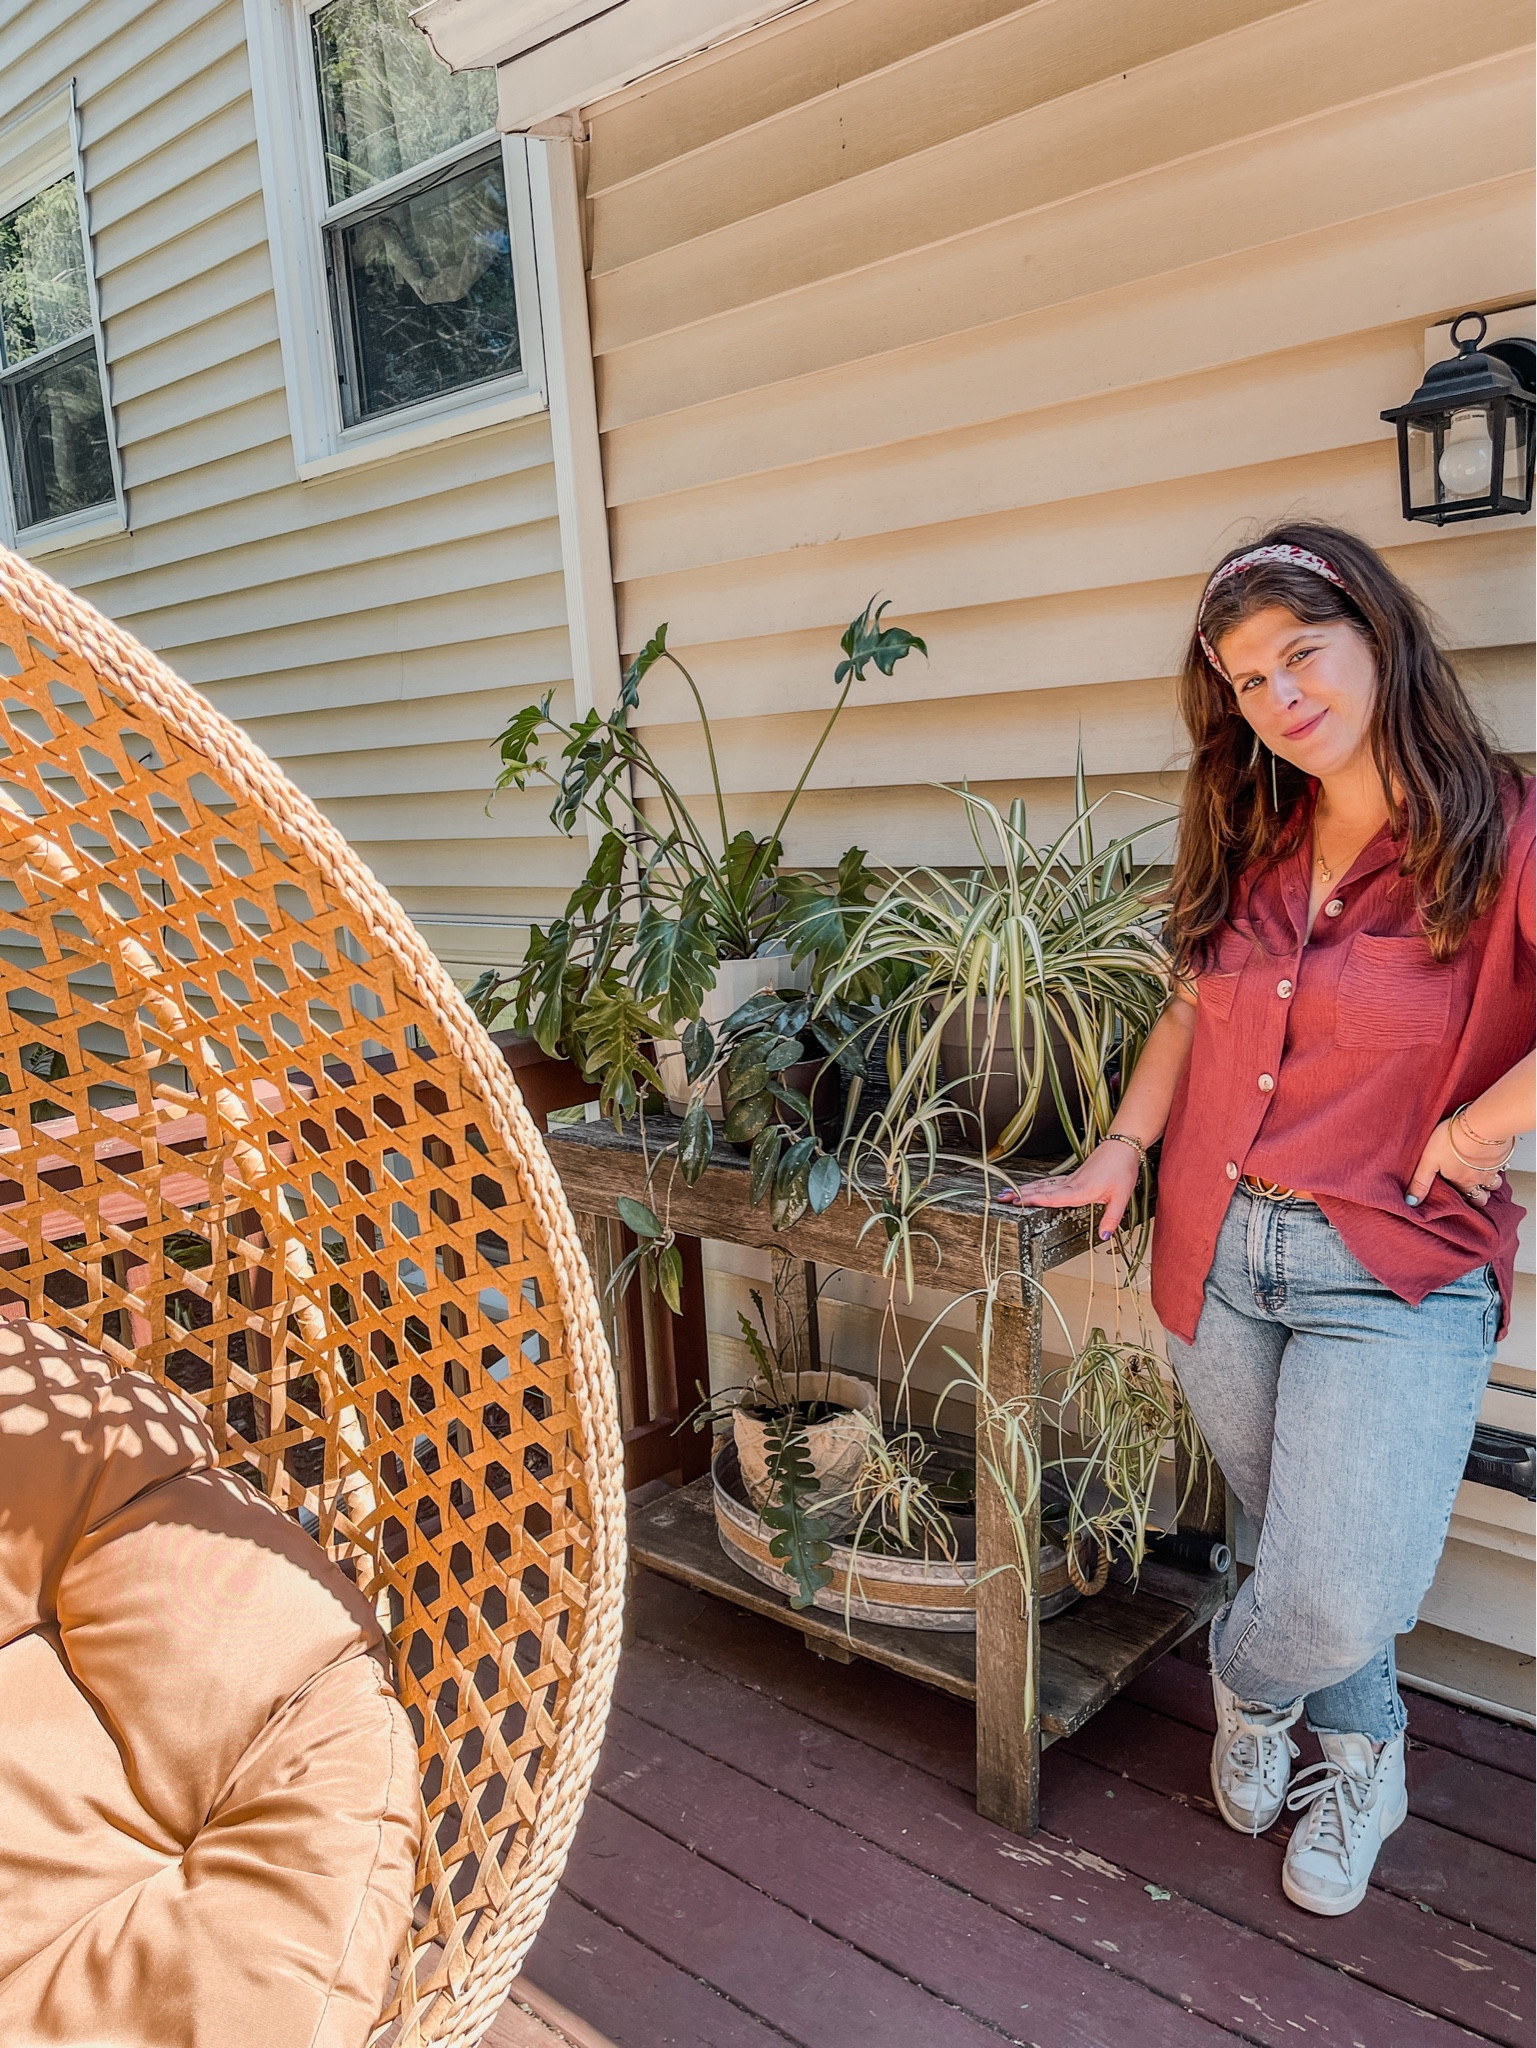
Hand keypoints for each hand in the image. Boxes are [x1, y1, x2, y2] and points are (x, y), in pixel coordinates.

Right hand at [1008, 1139, 1141, 1238]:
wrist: (1122, 1146)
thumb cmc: (1121, 1168)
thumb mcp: (1121, 1197)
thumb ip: (1111, 1218)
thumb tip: (1104, 1236)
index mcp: (1081, 1190)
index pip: (1052, 1198)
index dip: (1033, 1200)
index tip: (1016, 1202)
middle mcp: (1072, 1184)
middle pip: (1041, 1190)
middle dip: (1020, 1194)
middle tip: (1000, 1198)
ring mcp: (1071, 1178)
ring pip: (1043, 1185)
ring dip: (1025, 1189)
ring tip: (1008, 1192)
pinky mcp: (1074, 1175)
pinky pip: (1050, 1182)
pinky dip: (1037, 1185)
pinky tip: (1031, 1187)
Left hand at [1407, 1117, 1506, 1209]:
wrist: (1479, 1125)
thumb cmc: (1452, 1140)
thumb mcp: (1428, 1162)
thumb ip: (1420, 1183)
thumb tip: (1411, 1202)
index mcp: (1462, 1182)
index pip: (1467, 1200)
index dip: (1464, 1202)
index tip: (1460, 1201)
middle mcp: (1480, 1178)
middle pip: (1484, 1196)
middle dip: (1479, 1196)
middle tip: (1473, 1192)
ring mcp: (1494, 1168)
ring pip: (1495, 1183)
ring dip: (1490, 1182)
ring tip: (1481, 1176)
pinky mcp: (1503, 1154)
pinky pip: (1504, 1165)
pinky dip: (1499, 1165)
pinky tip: (1493, 1158)